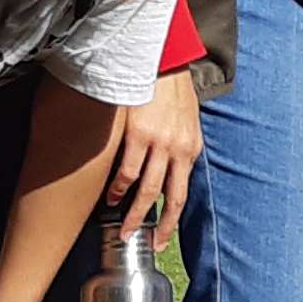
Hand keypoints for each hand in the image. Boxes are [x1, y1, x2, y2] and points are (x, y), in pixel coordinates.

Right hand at [104, 72, 201, 234]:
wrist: (163, 58)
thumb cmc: (172, 86)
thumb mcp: (186, 118)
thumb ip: (178, 143)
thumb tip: (168, 164)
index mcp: (190, 148)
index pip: (181, 191)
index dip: (172, 218)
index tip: (162, 237)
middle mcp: (179, 150)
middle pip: (169, 199)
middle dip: (158, 227)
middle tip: (148, 243)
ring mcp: (159, 144)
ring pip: (147, 191)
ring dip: (135, 213)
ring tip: (124, 229)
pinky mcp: (139, 136)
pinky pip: (128, 171)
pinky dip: (119, 188)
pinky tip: (111, 197)